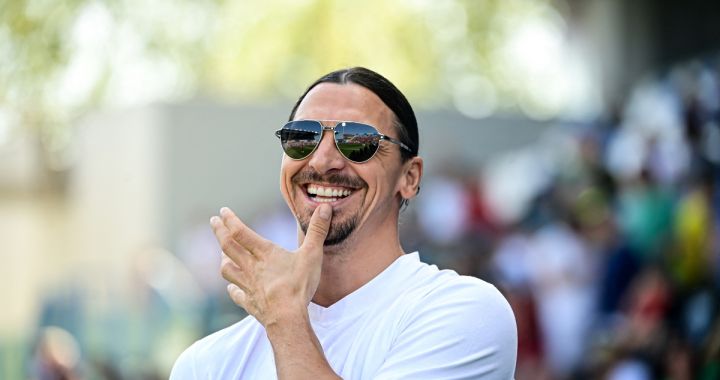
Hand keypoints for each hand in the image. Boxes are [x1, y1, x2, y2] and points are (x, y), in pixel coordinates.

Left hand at [210, 204, 332, 325]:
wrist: (286, 318)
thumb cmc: (298, 285)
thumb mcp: (312, 254)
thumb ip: (317, 231)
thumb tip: (325, 207)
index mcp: (264, 253)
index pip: (240, 232)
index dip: (230, 220)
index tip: (222, 210)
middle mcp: (251, 267)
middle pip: (228, 247)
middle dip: (219, 232)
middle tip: (213, 221)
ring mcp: (248, 285)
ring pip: (227, 269)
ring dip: (223, 259)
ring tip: (222, 253)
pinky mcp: (249, 302)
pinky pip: (235, 294)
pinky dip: (232, 289)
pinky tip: (232, 288)